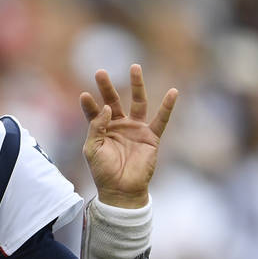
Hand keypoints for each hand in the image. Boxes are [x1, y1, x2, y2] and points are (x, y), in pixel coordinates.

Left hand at [79, 64, 177, 207]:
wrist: (121, 190)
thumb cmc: (103, 172)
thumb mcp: (92, 149)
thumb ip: (96, 126)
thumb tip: (107, 107)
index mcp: (102, 130)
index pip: (94, 111)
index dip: (89, 104)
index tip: (85, 95)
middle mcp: (119, 126)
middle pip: (113, 101)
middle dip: (107, 87)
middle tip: (100, 72)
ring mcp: (136, 130)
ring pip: (138, 103)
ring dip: (136, 85)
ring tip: (134, 67)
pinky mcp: (151, 137)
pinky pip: (161, 119)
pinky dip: (168, 106)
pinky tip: (173, 92)